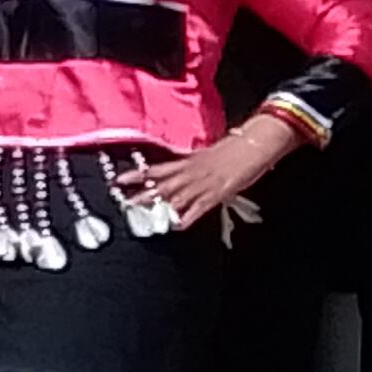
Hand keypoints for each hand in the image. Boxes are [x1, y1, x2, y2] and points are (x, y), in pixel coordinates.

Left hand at [117, 119, 294, 230]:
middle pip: (161, 185)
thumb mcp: (204, 153)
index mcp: (187, 161)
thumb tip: (177, 165)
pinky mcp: (216, 194)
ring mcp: (202, 184)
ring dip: (158, 208)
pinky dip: (187, 218)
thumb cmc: (232, 148)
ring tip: (142, 216)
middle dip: (142, 195)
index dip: (137, 174)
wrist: (253, 145)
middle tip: (123, 202)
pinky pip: (198, 208)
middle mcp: (190, 173)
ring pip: (175, 198)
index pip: (156, 169)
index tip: (118, 179)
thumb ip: (188, 161)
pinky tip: (177, 226)